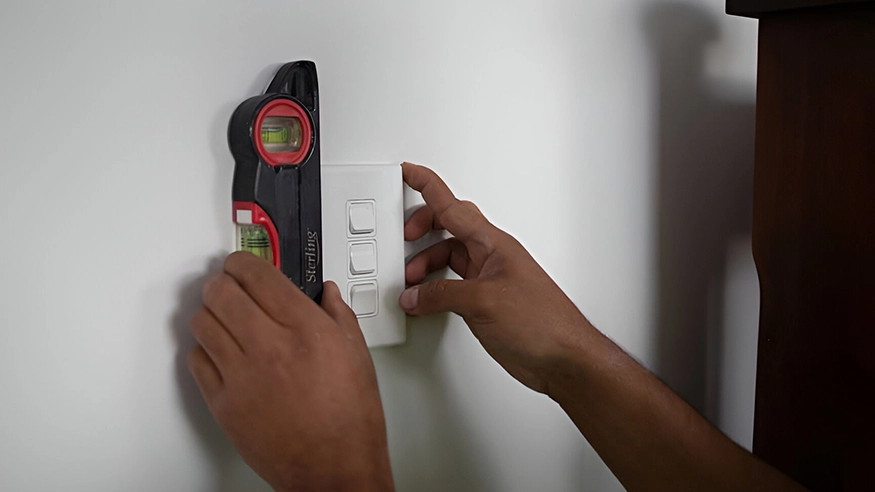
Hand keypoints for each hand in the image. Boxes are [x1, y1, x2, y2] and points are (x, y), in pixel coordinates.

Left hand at [187, 252, 393, 491]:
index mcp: (306, 328)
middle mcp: (269, 345)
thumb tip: (326, 293)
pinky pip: (196, 360)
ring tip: (224, 317)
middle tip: (230, 285)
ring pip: (202, 322)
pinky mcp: (223, 402)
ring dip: (211, 312)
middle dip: (223, 282)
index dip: (244, 261)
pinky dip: (205, 350)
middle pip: (220, 291)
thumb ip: (339, 315)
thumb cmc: (350, 419)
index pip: (257, 274)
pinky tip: (222, 352)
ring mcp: (241, 375)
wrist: (334, 468)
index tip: (243, 262)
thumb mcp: (357, 355)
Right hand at [400, 162, 592, 393]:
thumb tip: (415, 294)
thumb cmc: (543, 323)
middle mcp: (491, 256)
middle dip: (421, 228)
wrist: (563, 358)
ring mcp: (488, 279)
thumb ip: (442, 295)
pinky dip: (433, 288)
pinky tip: (425, 299)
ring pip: (448, 256)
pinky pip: (452, 284)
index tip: (407, 171)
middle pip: (448, 227)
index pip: (451, 205)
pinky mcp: (485, 302)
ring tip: (410, 281)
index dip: (427, 185)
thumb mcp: (482, 302)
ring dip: (425, 264)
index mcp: (493, 243)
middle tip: (403, 237)